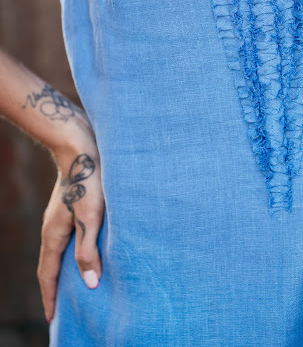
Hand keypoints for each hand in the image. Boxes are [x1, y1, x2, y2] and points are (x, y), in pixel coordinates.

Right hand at [37, 135, 104, 323]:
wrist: (82, 146)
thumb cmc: (89, 180)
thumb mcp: (92, 217)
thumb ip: (89, 250)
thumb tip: (90, 284)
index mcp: (54, 235)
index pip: (48, 275)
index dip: (51, 297)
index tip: (52, 319)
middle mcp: (53, 228)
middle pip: (51, 265)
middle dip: (55, 288)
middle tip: (62, 309)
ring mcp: (60, 216)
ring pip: (60, 250)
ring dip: (64, 269)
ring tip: (76, 285)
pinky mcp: (70, 207)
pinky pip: (68, 238)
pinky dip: (73, 252)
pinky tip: (86, 251)